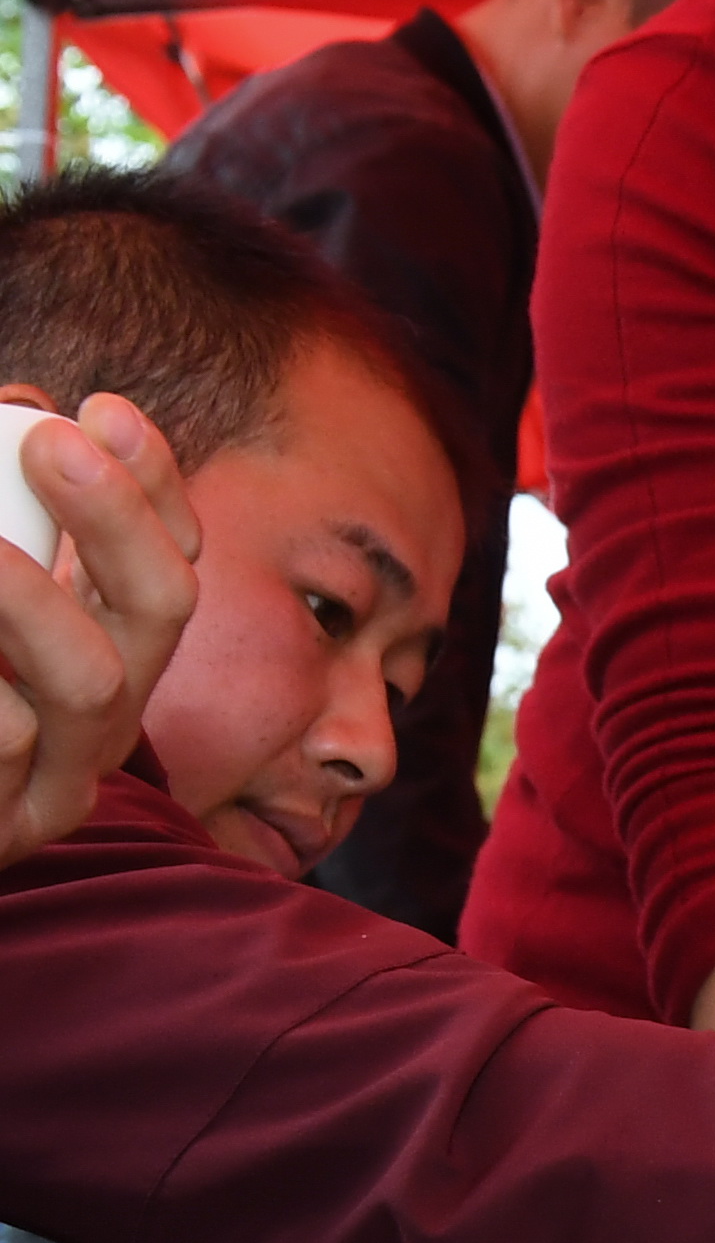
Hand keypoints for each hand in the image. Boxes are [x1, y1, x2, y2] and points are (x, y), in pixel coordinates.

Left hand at [0, 394, 205, 873]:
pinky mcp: (6, 833)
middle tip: (48, 442)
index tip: (101, 409)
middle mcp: (103, 720)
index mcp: (101, 655)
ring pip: (95, 682)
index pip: (169, 560)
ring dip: (32, 597)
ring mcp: (58, 785)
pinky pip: (8, 745)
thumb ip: (2, 525)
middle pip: (161, 609)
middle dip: (118, 518)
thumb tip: (17, 410)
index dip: (152, 484)